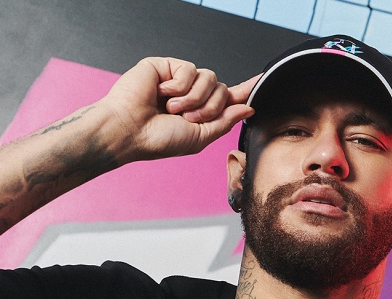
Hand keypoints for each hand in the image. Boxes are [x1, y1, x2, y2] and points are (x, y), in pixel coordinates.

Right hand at [102, 57, 257, 162]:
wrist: (129, 131)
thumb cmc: (158, 140)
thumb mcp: (199, 137)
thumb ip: (224, 122)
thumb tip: (248, 107)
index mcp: (199, 111)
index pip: (228, 98)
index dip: (244, 90)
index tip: (261, 80)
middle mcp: (191, 93)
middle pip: (223, 89)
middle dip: (210, 107)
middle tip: (187, 118)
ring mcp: (179, 78)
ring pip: (210, 78)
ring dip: (194, 98)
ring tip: (172, 109)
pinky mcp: (167, 66)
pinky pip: (190, 69)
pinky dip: (179, 86)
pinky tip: (162, 93)